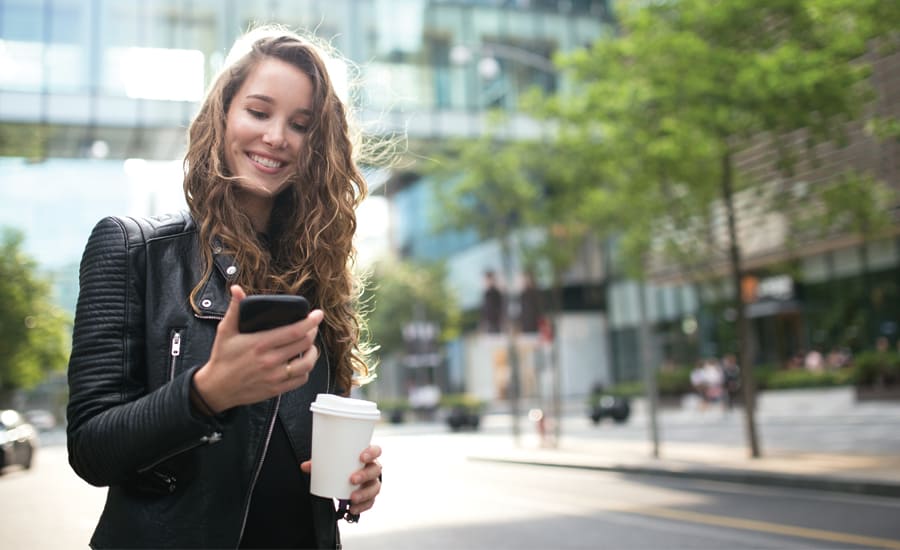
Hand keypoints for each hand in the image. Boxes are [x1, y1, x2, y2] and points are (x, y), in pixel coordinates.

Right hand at [193, 285, 323, 412]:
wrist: (216, 388)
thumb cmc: (222, 357)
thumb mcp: (225, 331)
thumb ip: (234, 309)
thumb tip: (236, 289)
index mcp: (260, 344)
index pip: (294, 331)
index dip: (310, 322)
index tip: (318, 314)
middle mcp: (270, 360)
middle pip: (304, 344)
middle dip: (312, 333)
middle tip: (312, 327)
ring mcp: (274, 376)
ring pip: (306, 364)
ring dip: (312, 353)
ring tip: (309, 345)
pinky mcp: (276, 389)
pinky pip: (300, 380)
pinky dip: (305, 370)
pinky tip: (301, 363)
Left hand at [301, 444, 381, 514]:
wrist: (346, 476)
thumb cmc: (342, 465)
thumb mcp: (332, 461)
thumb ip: (319, 463)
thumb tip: (304, 466)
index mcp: (367, 456)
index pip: (376, 450)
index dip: (372, 453)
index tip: (361, 457)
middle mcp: (373, 469)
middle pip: (375, 470)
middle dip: (365, 475)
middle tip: (352, 480)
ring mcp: (373, 483)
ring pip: (374, 488)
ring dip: (364, 493)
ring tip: (352, 498)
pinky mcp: (370, 496)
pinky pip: (370, 502)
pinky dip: (362, 507)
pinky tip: (353, 509)